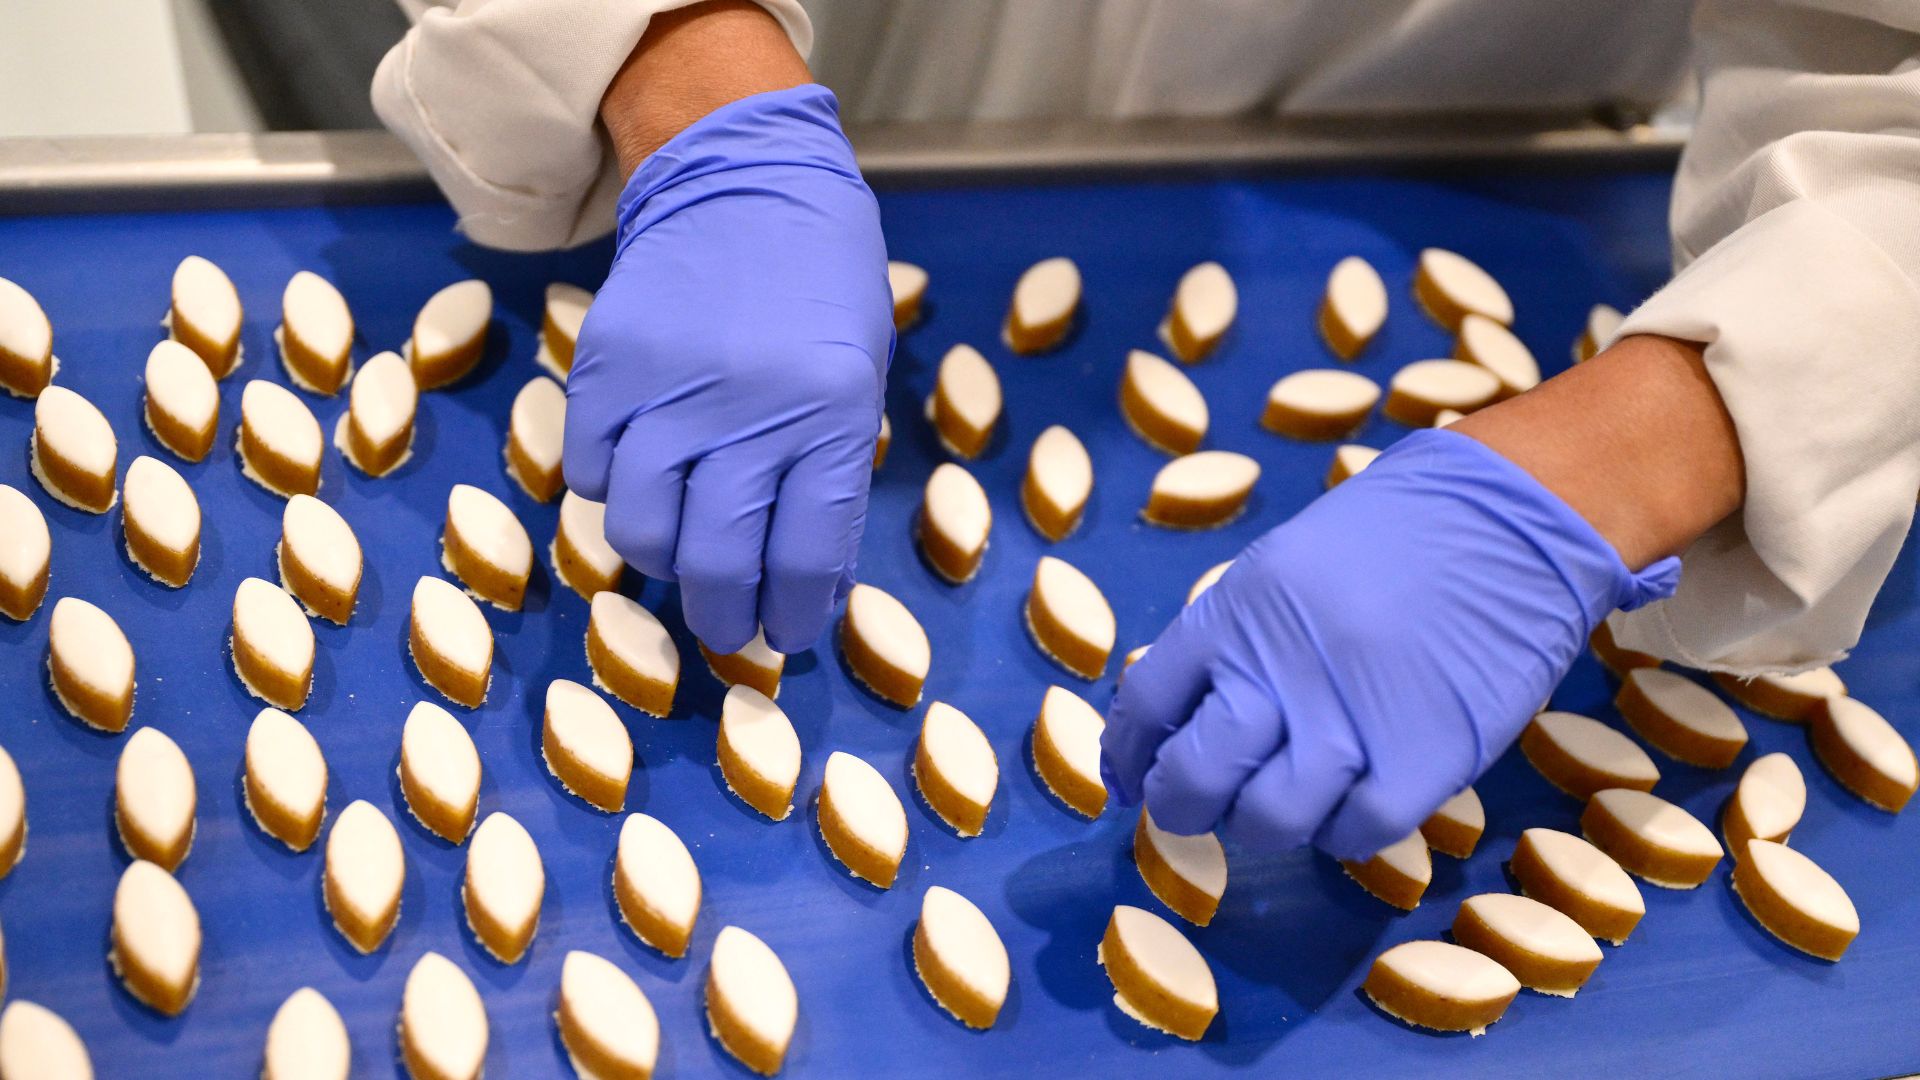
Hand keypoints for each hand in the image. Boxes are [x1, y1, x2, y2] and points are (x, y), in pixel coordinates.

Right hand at [564, 85, 891, 653]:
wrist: (744, 184)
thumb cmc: (819, 293)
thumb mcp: (855, 383)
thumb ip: (827, 481)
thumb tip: (801, 592)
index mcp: (829, 418)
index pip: (806, 559)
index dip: (793, 616)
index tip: (786, 635)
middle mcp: (750, 411)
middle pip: (719, 563)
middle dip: (725, 618)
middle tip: (729, 629)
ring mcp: (670, 391)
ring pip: (643, 532)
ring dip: (664, 561)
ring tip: (684, 550)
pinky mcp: (606, 369)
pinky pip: (593, 475)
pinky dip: (617, 491)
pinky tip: (646, 473)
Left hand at [1101, 429, 1678, 858]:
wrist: (1511, 517)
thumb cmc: (1396, 538)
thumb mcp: (1286, 568)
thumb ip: (1235, 639)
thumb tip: (1183, 720)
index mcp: (1236, 612)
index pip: (1147, 703)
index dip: (1130, 755)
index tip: (1133, 779)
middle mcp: (1278, 668)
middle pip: (1194, 776)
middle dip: (1181, 806)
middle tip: (1198, 809)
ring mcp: (1350, 718)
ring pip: (1268, 819)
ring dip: (1263, 824)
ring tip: (1283, 801)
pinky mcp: (1421, 758)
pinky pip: (1355, 833)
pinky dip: (1343, 831)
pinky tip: (1352, 802)